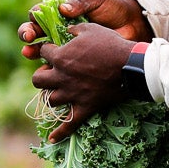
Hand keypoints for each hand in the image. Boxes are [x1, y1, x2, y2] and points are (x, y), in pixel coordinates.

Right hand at [19, 0, 150, 57]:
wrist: (132, 25)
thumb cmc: (112, 8)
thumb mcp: (97, 0)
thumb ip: (80, 2)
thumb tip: (62, 9)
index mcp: (61, 11)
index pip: (39, 14)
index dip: (33, 18)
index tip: (34, 22)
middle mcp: (58, 28)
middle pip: (35, 33)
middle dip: (27, 35)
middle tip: (28, 39)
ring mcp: (65, 45)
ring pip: (41, 50)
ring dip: (32, 52)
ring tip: (29, 53)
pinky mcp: (74, 60)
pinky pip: (57, 66)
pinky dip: (49, 69)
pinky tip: (46, 70)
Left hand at [31, 23, 137, 140]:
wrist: (130, 66)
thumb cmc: (111, 44)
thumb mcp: (90, 28)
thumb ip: (74, 29)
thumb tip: (66, 30)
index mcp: (61, 57)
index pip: (43, 52)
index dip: (47, 50)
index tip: (54, 50)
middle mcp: (62, 77)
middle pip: (37, 80)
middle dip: (42, 75)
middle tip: (51, 73)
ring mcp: (72, 94)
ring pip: (50, 100)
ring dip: (52, 95)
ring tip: (58, 92)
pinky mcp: (84, 107)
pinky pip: (68, 124)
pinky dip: (60, 132)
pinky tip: (52, 138)